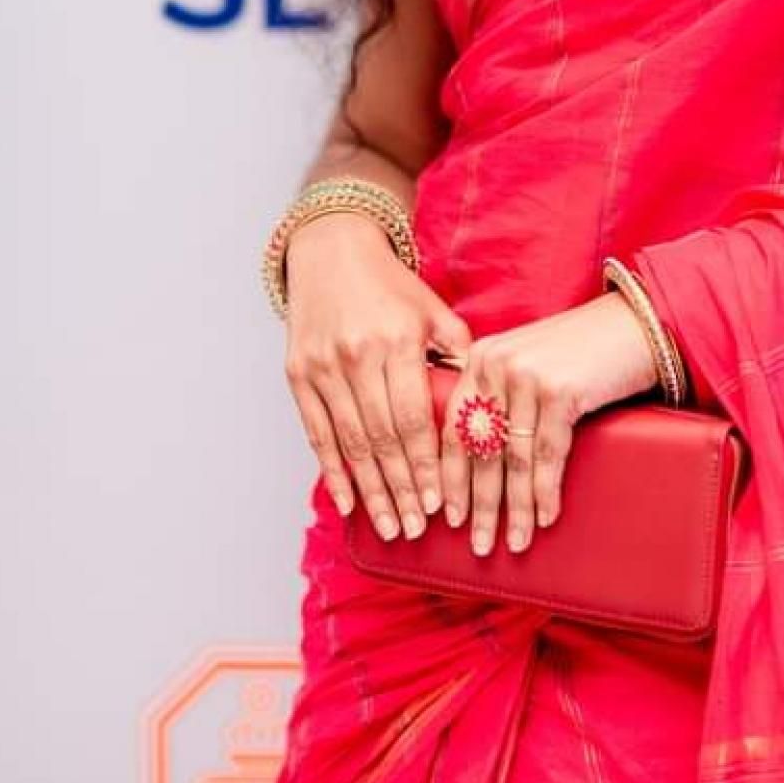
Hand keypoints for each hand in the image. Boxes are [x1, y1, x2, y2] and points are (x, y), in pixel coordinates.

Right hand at [281, 211, 473, 539]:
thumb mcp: (432, 309)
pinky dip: (332, 470)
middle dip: (400, 490)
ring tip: (387, 527)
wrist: (331, 250)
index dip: (425, 466)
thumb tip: (485, 403)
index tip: (438, 504)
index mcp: (399, 340)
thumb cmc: (391, 286)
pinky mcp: (298, 374)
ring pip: (350, 443)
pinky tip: (347, 501)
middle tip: (413, 531)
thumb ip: (458, 353)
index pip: (414, 418)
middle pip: (382, 438)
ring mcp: (324, 366)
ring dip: (370, 491)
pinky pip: (316, 432)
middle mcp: (359, 355)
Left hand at [441, 293, 660, 556]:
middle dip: (480, 504)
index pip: (453, 429)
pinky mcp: (559, 390)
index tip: (447, 516)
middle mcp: (496, 364)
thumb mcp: (529, 363)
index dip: (450, 478)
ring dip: (515, 509)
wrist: (633, 323)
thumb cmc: (582, 350)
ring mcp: (527, 377)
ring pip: (513, 459)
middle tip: (479, 544)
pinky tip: (545, 518)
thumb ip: (500, 397)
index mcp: (481, 358)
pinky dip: (545, 492)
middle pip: (479, 450)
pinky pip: (547, 455)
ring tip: (514, 542)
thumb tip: (480, 464)